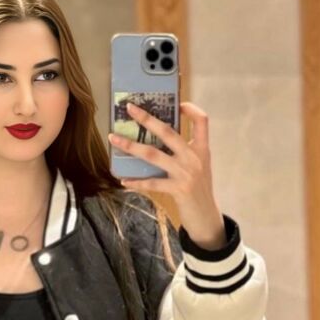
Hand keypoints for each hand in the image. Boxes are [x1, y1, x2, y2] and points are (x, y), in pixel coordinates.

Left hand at [108, 101, 226, 249]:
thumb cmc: (198, 189)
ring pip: (153, 154)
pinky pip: (151, 184)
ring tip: (113, 139)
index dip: (191, 109)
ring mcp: (185, 173)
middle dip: (147, 118)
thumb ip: (185, 152)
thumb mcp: (198, 166)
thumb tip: (158, 138)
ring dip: (131, 146)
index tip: (178, 103)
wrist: (206, 216)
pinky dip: (136, 182)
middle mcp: (194, 158)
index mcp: (202, 149)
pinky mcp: (177, 189)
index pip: (202, 121)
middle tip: (130, 108)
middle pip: (168, 132)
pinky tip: (123, 180)